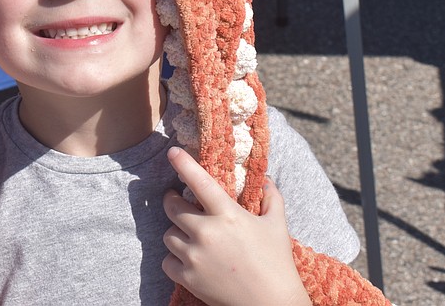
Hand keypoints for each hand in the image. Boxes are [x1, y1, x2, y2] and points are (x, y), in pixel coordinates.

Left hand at [162, 147, 309, 305]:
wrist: (270, 305)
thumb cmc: (276, 264)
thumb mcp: (277, 226)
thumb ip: (271, 198)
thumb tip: (266, 179)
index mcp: (227, 215)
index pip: (199, 181)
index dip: (183, 164)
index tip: (172, 152)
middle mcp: (206, 232)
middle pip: (172, 207)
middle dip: (174, 201)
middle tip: (179, 201)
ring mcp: (194, 256)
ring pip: (168, 234)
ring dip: (177, 232)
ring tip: (191, 235)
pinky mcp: (187, 278)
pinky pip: (167, 260)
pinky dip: (175, 259)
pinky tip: (190, 258)